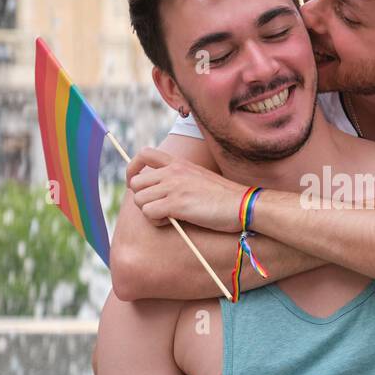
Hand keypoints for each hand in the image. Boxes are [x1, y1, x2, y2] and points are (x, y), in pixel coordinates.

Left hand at [128, 147, 247, 230]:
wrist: (242, 204)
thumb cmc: (224, 197)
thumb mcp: (199, 178)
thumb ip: (179, 179)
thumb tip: (159, 191)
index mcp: (178, 163)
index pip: (143, 153)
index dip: (132, 169)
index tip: (135, 182)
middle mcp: (173, 172)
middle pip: (136, 183)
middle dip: (141, 198)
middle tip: (157, 208)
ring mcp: (174, 186)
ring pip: (139, 200)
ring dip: (149, 212)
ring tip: (168, 217)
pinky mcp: (176, 204)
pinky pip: (149, 213)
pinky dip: (157, 221)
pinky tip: (173, 221)